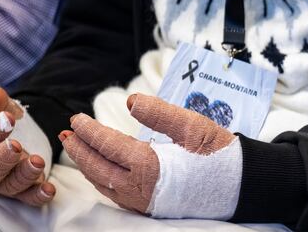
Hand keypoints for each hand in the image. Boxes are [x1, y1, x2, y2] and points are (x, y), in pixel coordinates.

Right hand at [0, 87, 54, 205]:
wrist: (19, 134)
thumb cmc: (1, 122)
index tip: (7, 119)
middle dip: (1, 158)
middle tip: (15, 146)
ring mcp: (4, 182)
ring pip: (10, 184)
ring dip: (24, 174)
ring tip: (38, 161)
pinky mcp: (23, 190)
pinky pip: (29, 197)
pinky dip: (39, 195)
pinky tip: (50, 189)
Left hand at [60, 94, 236, 215]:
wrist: (240, 186)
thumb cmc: (219, 154)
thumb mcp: (192, 126)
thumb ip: (159, 113)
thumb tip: (130, 100)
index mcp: (149, 166)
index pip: (108, 145)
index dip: (89, 131)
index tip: (76, 118)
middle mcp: (140, 188)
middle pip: (98, 168)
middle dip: (80, 150)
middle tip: (67, 133)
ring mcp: (144, 201)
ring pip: (104, 184)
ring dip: (87, 165)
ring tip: (77, 148)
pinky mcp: (150, 207)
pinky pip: (116, 194)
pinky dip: (102, 179)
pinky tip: (101, 168)